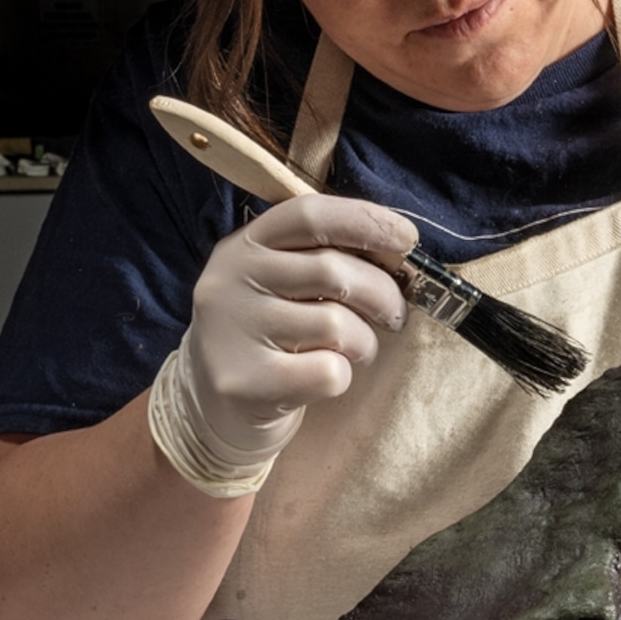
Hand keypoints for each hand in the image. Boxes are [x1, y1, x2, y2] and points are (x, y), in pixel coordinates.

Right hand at [184, 193, 414, 467]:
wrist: (213, 404)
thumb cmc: (267, 334)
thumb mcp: (277, 281)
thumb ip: (319, 257)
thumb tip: (397, 250)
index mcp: (244, 245)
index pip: (309, 215)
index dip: (365, 221)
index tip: (407, 239)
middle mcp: (230, 280)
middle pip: (332, 271)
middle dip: (381, 294)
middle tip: (393, 315)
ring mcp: (234, 331)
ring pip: (336, 325)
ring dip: (363, 342)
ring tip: (355, 350)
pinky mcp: (246, 383)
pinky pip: (328, 372)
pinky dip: (342, 375)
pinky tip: (323, 376)